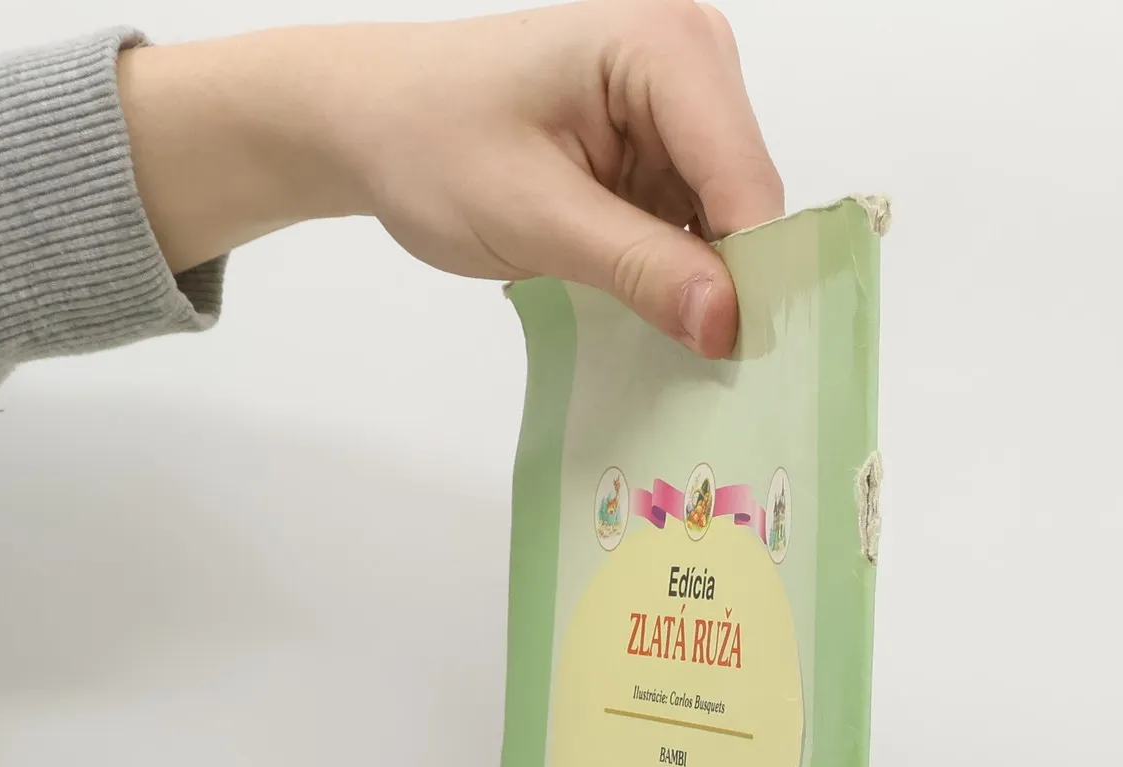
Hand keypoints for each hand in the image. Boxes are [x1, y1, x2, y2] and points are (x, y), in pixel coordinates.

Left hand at [118, 4, 784, 356]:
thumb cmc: (429, 141)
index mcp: (663, 46)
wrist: (372, 122)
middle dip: (730, 281)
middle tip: (696, 363)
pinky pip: (699, 229)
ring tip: (658, 337)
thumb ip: (638, 267)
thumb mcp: (533, 215)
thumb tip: (725, 322)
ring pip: (729, 224)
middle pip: (748, 199)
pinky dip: (680, 278)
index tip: (731, 356)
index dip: (749, 272)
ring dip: (703, 287)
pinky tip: (648, 312)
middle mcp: (691, 61)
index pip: (744, 176)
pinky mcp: (664, 151)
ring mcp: (682, 107)